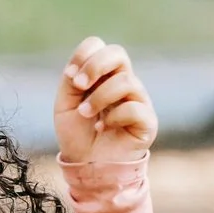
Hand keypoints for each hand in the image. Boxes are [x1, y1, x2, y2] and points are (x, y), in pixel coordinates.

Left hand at [55, 37, 156, 162]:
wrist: (87, 166)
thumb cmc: (77, 134)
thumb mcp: (65, 103)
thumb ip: (72, 80)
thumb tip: (82, 69)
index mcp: (103, 75)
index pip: (100, 46)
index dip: (84, 55)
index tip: (70, 77)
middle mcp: (124, 82)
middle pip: (118, 53)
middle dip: (94, 66)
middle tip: (78, 85)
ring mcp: (138, 100)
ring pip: (125, 81)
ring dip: (99, 98)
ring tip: (85, 114)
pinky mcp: (148, 121)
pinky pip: (134, 108)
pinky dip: (114, 117)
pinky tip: (104, 128)